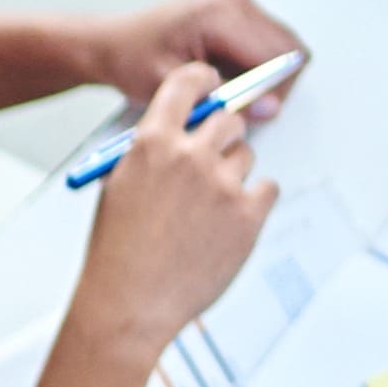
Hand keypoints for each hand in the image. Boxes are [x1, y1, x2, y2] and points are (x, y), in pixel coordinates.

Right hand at [72, 60, 279, 363]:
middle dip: (223, 137)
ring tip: (207, 210)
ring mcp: (222, 185)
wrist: (129, 305)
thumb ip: (154, 152)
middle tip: (212, 161)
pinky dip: (254, 201)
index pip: (188, 84)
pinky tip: (229, 222)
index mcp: (152, 143)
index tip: (213, 85)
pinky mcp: (248, 215)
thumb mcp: (121, 185)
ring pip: (247, 156)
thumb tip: (185, 131)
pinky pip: (268, 188)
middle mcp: (190, 156)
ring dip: (234, 174)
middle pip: (229, 120)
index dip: (205, 82)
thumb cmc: (119, 251)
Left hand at [80, 0, 298, 101]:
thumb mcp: (177, 88)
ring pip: (282, 45)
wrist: (112, 43)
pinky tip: (227, 75)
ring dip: (266, 74)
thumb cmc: (133, 61)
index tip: (256, 112)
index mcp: (220, 14)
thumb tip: (270, 107)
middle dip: (274, 83)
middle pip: (287, 48)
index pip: (277, 56)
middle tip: (245, 106)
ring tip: (230, 89)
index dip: (275, 91)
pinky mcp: (235, 5)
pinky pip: (267, 40)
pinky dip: (257, 64)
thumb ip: (227, 98)